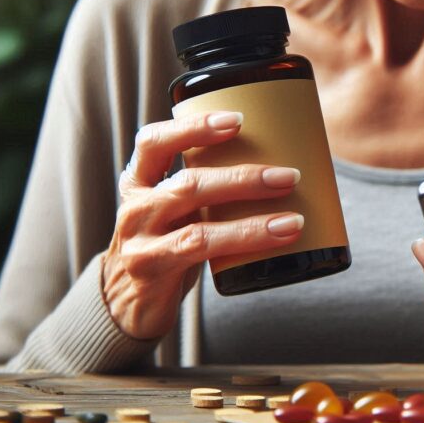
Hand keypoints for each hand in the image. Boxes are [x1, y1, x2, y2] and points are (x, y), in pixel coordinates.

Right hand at [102, 111, 304, 339]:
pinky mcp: (153, 270)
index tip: (237, 120)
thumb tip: (277, 163)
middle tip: (289, 176)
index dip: (194, 127)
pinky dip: (244, 242)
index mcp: (139, 181)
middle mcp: (136, 207)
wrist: (129, 303)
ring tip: (294, 219)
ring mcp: (141, 242)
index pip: (155, 142)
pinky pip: (202, 251)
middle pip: (189, 184)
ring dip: (252, 221)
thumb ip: (205, 186)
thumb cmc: (166, 245)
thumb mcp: (175, 209)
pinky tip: (277, 239)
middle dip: (244, 178)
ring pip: (199, 224)